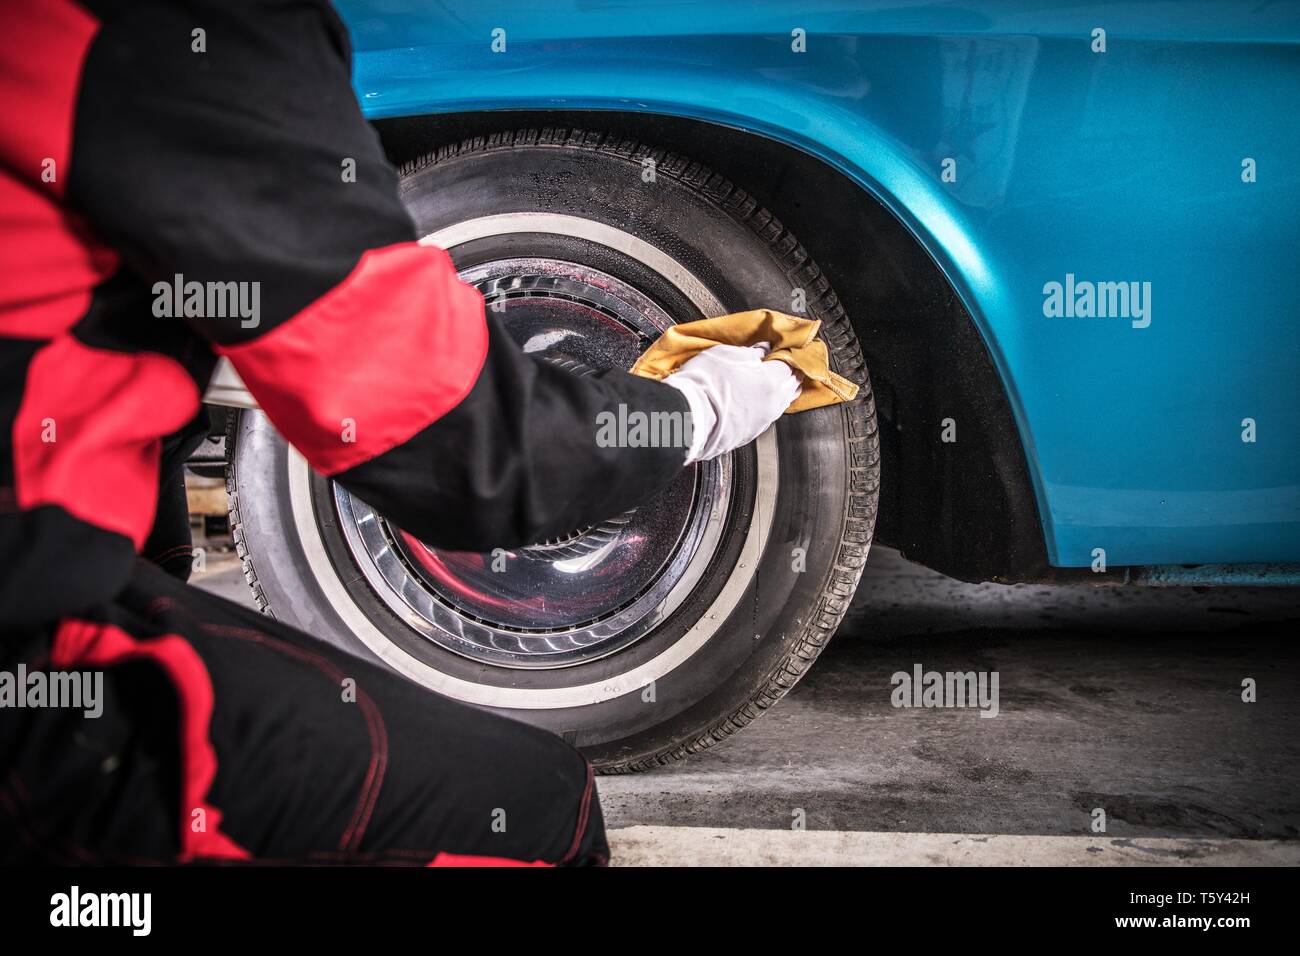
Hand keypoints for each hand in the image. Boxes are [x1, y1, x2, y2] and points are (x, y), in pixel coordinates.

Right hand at [662, 343, 800, 462]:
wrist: (686, 419)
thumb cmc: (704, 384)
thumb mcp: (726, 355)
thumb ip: (750, 352)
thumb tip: (761, 350)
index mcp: (772, 381)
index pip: (791, 363)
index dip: (786, 353)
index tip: (780, 349)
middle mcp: (772, 405)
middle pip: (791, 386)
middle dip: (789, 373)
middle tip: (779, 363)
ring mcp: (761, 423)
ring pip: (779, 404)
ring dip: (777, 392)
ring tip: (766, 382)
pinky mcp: (748, 435)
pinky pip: (763, 417)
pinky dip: (762, 407)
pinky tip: (750, 400)